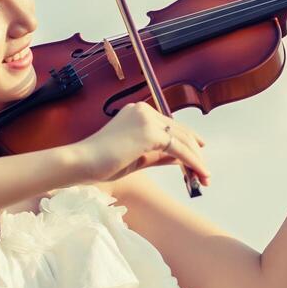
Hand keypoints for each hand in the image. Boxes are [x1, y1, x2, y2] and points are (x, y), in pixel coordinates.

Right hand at [77, 101, 211, 185]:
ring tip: (204, 177)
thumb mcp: (137, 158)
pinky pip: (178, 148)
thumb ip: (158, 155)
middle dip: (194, 152)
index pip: (169, 126)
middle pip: (178, 131)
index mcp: (138, 112)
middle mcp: (144, 110)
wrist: (81, 162)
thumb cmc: (102, 162)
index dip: (186, 142)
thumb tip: (181, 159)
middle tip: (204, 172)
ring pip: (182, 139)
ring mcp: (147, 118)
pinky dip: (191, 162)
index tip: (198, 156)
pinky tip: (199, 173)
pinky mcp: (149, 132)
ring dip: (196, 159)